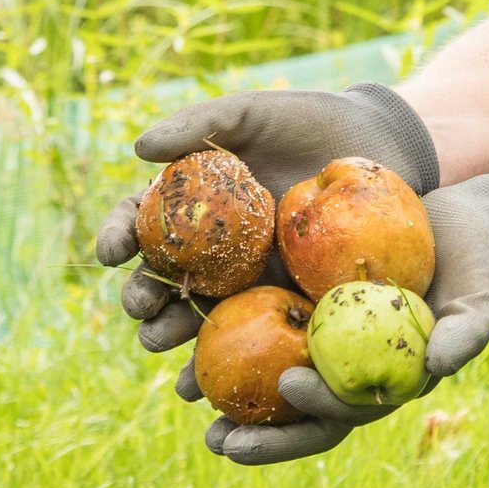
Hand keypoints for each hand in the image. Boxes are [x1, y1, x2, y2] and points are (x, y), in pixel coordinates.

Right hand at [93, 83, 439, 352]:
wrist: (377, 145)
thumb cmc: (307, 121)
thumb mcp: (252, 114)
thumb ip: (198, 124)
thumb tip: (138, 148)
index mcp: (191, 202)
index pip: (140, 222)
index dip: (118, 236)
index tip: (110, 252)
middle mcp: (213, 246)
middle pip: (163, 278)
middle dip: (143, 298)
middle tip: (138, 308)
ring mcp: (249, 276)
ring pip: (200, 314)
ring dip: (173, 335)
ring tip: (159, 344)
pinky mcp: (289, 298)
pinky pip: (257, 333)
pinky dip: (232, 355)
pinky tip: (213, 373)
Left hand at [208, 173, 488, 464]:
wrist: (467, 220)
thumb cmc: (480, 262)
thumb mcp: (482, 295)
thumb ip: (467, 331)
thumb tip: (439, 366)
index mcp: (386, 380)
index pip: (348, 414)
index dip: (317, 412)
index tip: (288, 388)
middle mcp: (349, 367)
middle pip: (299, 413)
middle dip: (260, 435)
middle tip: (218, 439)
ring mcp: (325, 339)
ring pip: (269, 377)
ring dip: (230, 394)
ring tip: (185, 397)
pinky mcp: (305, 301)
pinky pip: (259, 321)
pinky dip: (226, 331)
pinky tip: (189, 325)